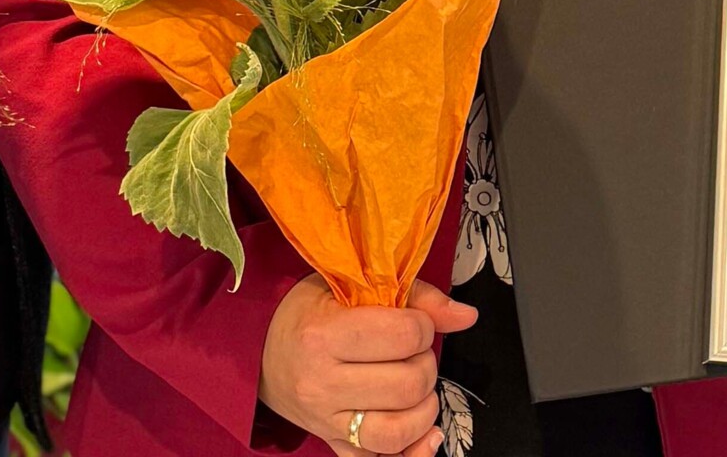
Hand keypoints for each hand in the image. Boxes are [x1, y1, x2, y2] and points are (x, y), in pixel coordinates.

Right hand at [259, 273, 472, 455]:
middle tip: (415, 352)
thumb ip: (412, 295)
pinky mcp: (334, 446)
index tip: (413, 322)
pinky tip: (425, 432)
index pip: (403, 335)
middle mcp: (323, 384)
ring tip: (418, 387)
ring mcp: (328, 422)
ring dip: (425, 407)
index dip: (422, 326)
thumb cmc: (307, 314)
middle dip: (426, 364)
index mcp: (324, 335)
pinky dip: (415, 451)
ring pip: (399, 430)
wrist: (260, 356)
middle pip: (408, 384)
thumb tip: (466, 316)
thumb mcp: (347, 286)